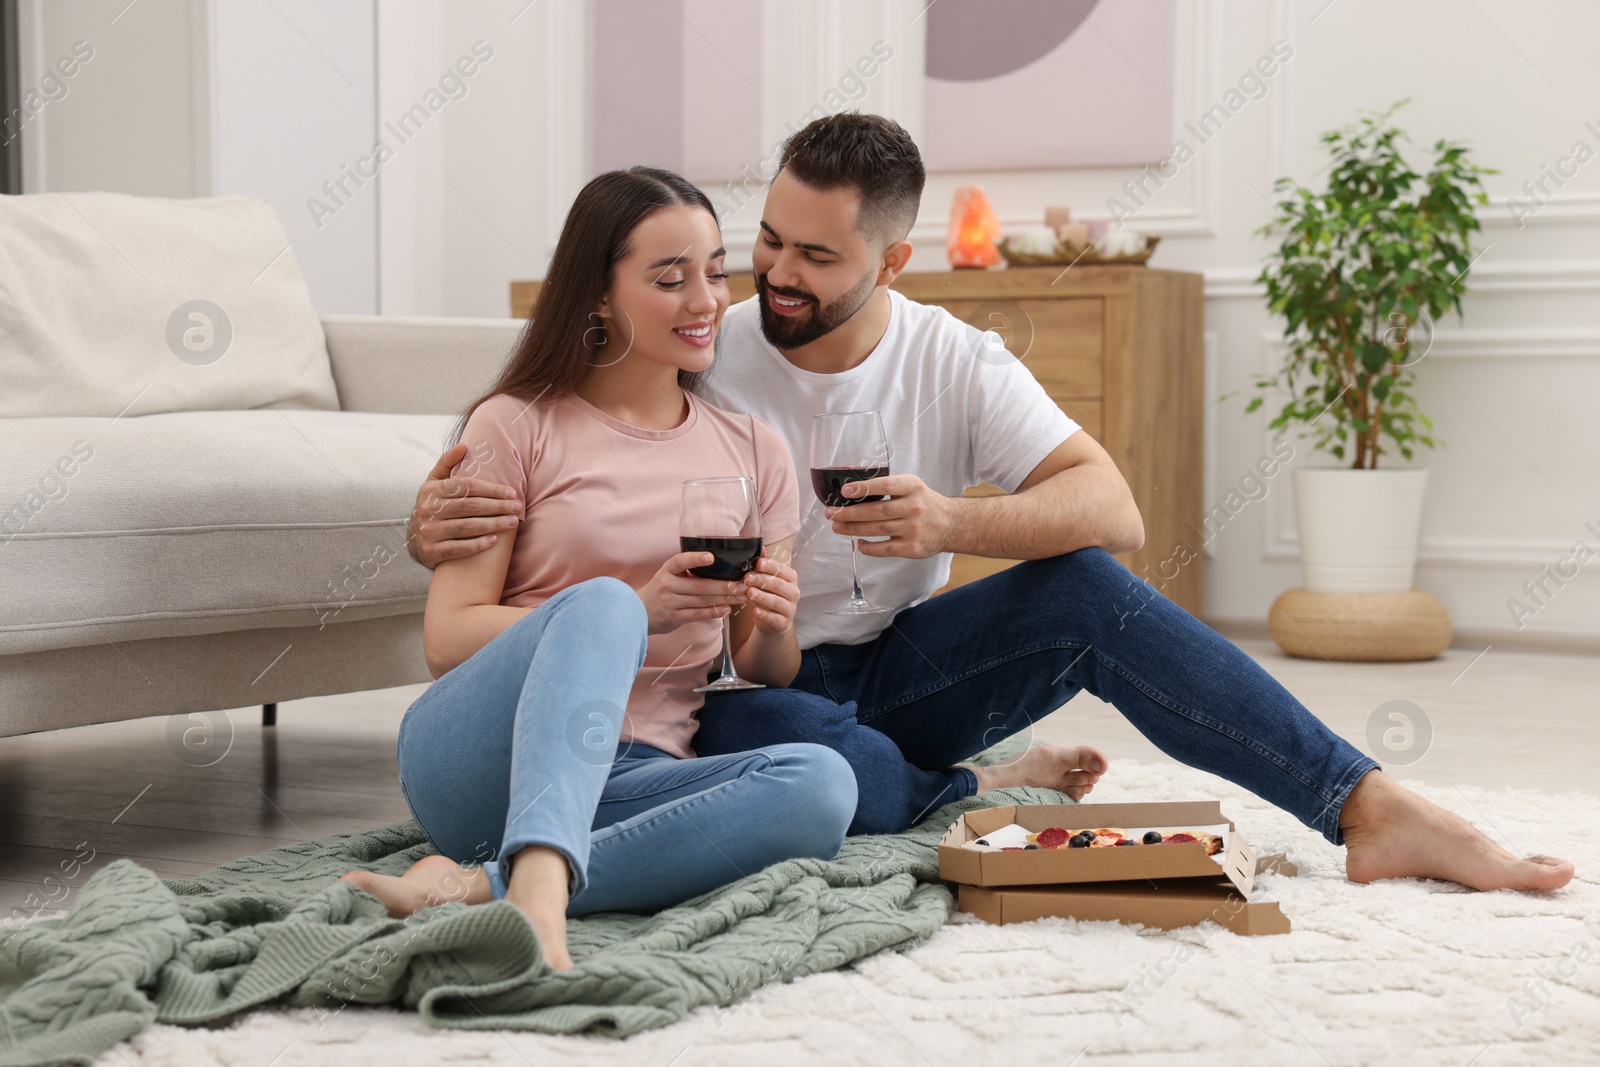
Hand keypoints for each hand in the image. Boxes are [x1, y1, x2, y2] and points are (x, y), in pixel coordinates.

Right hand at [408, 444, 521, 568]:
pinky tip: (495, 541)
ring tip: (513, 522)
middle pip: (469, 506)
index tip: (512, 492)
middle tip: (518, 507)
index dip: (491, 489)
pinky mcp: (430, 552)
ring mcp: (428, 532)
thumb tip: (464, 446)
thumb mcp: (433, 483)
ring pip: (466, 527)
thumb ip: (447, 463)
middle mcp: (427, 510)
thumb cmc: (432, 507)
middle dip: (497, 506)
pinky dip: (478, 545)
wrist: (413, 541)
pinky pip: (458, 549)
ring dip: (493, 524)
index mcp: (430, 490)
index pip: (467, 487)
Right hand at [637, 552, 745, 635]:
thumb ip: (686, 571)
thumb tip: (718, 565)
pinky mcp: (674, 618)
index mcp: (667, 570)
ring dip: (724, 599)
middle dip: (724, 585)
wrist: (639, 612)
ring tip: (740, 596)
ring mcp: (670, 602)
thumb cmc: (660, 590)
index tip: (711, 557)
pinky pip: (698, 614)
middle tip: (743, 584)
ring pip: (703, 600)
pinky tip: (727, 609)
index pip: (680, 561)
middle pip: (700, 585)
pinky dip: (714, 612)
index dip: (695, 558)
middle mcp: (667, 585)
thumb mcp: (668, 574)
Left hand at [740, 550, 799, 633]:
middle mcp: (793, 592)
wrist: (773, 621)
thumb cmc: (769, 594)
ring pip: (776, 601)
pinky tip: (754, 610)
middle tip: (747, 578)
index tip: (757, 563)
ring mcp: (790, 608)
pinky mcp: (783, 623)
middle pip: (778, 585)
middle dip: (762, 580)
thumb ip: (764, 565)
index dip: (770, 566)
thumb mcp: (767, 580)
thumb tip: (760, 547)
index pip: (782, 570)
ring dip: (762, 596)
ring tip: (749, 592)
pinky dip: (764, 614)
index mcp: (791, 578)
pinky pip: (774, 618)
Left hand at [827, 474, 955, 558]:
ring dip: (852, 529)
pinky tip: (858, 542)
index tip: (845, 491)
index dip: (864, 488)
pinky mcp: (912, 548)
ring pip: (876, 530)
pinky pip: (884, 549)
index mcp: (913, 487)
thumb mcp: (912, 486)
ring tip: (837, 527)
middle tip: (831, 513)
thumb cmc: (924, 503)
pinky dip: (868, 547)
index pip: (886, 485)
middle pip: (876, 511)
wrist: (950, 524)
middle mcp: (914, 507)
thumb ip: (888, 487)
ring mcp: (913, 529)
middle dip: (849, 513)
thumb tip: (852, 492)